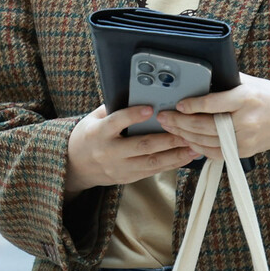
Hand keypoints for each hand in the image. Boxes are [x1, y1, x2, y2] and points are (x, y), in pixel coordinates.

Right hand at [65, 104, 199, 195]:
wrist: (75, 166)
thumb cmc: (89, 135)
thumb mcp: (94, 118)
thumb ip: (113, 107)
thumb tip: (137, 92)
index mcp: (98, 133)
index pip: (116, 122)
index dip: (132, 115)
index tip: (150, 108)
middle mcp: (109, 152)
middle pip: (141, 146)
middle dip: (167, 139)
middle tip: (187, 131)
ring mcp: (119, 168)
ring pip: (151, 162)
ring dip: (175, 154)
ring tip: (193, 146)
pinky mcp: (127, 178)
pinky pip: (152, 171)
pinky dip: (171, 164)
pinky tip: (185, 157)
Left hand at [155, 72, 269, 159]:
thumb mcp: (252, 82)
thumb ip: (228, 81)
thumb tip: (201, 76)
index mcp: (246, 98)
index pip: (214, 104)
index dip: (192, 105)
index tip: (178, 104)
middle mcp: (245, 121)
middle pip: (205, 125)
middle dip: (180, 122)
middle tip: (164, 117)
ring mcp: (244, 139)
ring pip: (206, 141)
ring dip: (184, 135)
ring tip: (169, 128)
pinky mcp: (242, 152)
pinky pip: (214, 152)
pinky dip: (197, 147)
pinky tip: (186, 140)